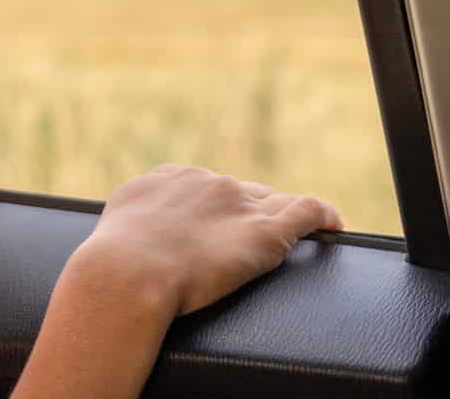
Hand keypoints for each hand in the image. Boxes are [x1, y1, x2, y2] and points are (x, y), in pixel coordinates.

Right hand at [82, 163, 343, 316]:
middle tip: (243, 246)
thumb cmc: (114, 259)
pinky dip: (323, 216)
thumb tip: (134, 225)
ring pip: (273, 203)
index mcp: (171, 177)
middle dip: (246, 213)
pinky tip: (335, 226)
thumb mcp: (118, 220)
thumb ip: (136, 213)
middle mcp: (207, 182)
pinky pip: (307, 212)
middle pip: (242, 193)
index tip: (217, 228)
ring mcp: (239, 205)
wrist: (127, 271)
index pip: (207, 187)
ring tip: (295, 235)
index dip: (217, 209)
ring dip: (280, 218)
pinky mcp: (265, 233)